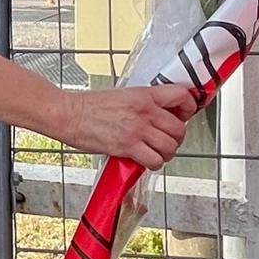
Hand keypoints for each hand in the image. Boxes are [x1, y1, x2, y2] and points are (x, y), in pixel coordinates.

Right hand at [52, 84, 195, 169]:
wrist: (69, 114)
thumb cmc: (89, 105)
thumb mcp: (122, 95)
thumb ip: (144, 103)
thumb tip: (160, 114)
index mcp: (144, 94)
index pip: (182, 96)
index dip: (189, 108)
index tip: (184, 115)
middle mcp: (145, 111)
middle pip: (179, 128)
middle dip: (176, 138)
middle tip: (166, 139)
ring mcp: (137, 129)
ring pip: (170, 146)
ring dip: (166, 152)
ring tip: (156, 151)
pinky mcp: (128, 146)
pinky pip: (155, 160)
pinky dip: (154, 163)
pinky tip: (145, 159)